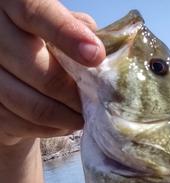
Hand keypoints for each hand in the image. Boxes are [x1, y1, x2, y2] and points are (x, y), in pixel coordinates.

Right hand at [0, 0, 104, 146]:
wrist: (15, 77)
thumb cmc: (49, 47)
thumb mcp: (65, 29)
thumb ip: (80, 30)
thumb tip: (102, 48)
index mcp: (11, 4)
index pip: (34, 11)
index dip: (65, 33)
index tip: (96, 55)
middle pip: (34, 65)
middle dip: (72, 91)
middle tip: (95, 102)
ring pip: (29, 102)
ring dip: (65, 116)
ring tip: (83, 116)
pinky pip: (20, 123)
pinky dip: (50, 128)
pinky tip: (64, 122)